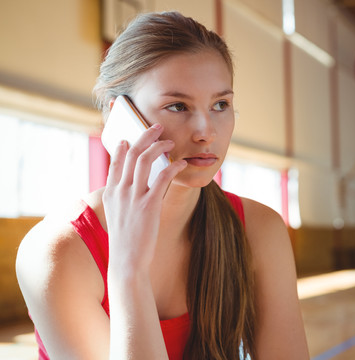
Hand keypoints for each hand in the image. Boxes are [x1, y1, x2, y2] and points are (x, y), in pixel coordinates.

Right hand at [102, 124, 186, 272]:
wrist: (127, 261)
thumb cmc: (127, 240)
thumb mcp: (119, 216)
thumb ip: (125, 199)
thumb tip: (137, 186)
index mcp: (111, 192)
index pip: (116, 161)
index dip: (124, 146)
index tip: (131, 136)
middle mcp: (120, 191)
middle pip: (131, 153)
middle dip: (146, 136)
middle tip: (158, 128)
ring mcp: (133, 197)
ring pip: (145, 159)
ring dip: (159, 146)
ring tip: (171, 142)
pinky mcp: (149, 205)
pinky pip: (163, 177)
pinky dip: (173, 166)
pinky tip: (181, 163)